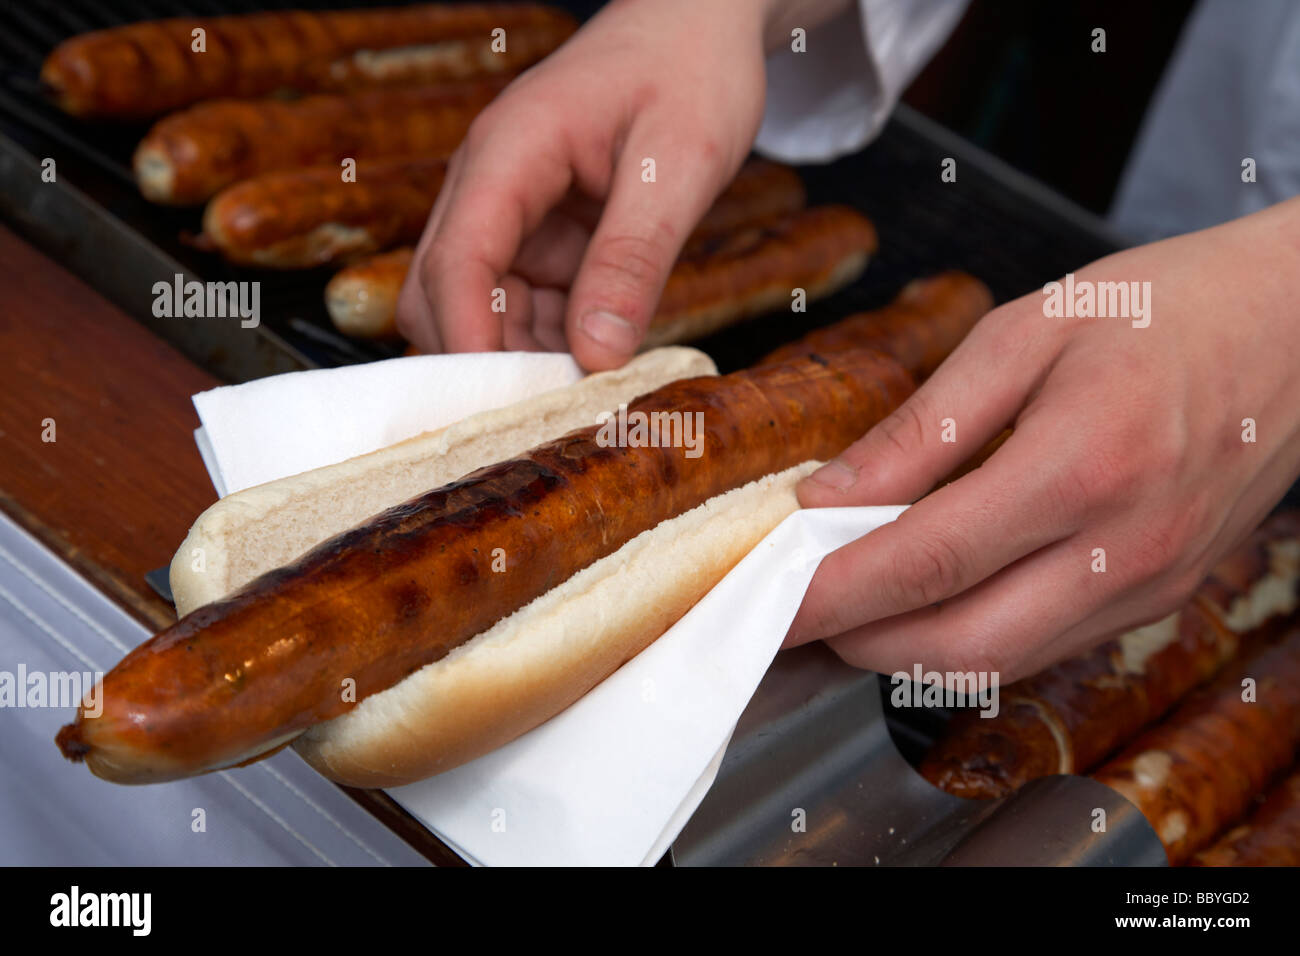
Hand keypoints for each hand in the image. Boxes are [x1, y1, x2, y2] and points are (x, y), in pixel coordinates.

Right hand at [396, 0, 784, 368]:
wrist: (697, 27)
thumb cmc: (690, 70)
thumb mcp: (681, 162)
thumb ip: (635, 255)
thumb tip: (597, 351)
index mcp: (510, 153)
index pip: (457, 259)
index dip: (469, 339)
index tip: (499, 406)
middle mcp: (491, 186)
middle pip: (442, 293)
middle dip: (483, 358)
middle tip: (547, 416)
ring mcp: (511, 215)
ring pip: (479, 311)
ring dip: (520, 359)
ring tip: (583, 398)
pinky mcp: (538, 238)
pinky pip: (524, 307)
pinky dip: (550, 344)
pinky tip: (595, 363)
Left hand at [786, 197, 1299, 682]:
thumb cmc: (1168, 307)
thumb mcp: (1028, 332)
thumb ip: (925, 424)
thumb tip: (832, 495)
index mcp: (1083, 464)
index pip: (927, 561)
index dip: (835, 593)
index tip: (769, 603)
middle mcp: (1123, 547)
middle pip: (960, 646)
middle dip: (860, 643)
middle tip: (799, 610)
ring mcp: (1149, 584)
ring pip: (1001, 663)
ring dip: (910, 651)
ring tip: (853, 603)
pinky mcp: (1161, 597)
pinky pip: (1044, 645)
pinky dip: (971, 636)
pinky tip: (933, 596)